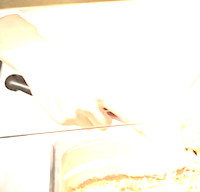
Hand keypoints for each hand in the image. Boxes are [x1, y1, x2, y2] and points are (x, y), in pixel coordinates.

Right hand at [0, 15, 142, 128]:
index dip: (144, 127)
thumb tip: (122, 104)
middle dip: (105, 115)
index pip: (129, 114)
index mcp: (104, 91)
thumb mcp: (99, 71)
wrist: (43, 62)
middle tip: (96, 100)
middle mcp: (90, 105)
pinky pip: (75, 123)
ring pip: (90, 125)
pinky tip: (67, 99)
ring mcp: (74, 114)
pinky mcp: (61, 119)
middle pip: (106, 123)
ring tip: (78, 96)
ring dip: (89, 115)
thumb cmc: (71, 62)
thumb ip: (112, 91)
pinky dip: (74, 114)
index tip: (156, 137)